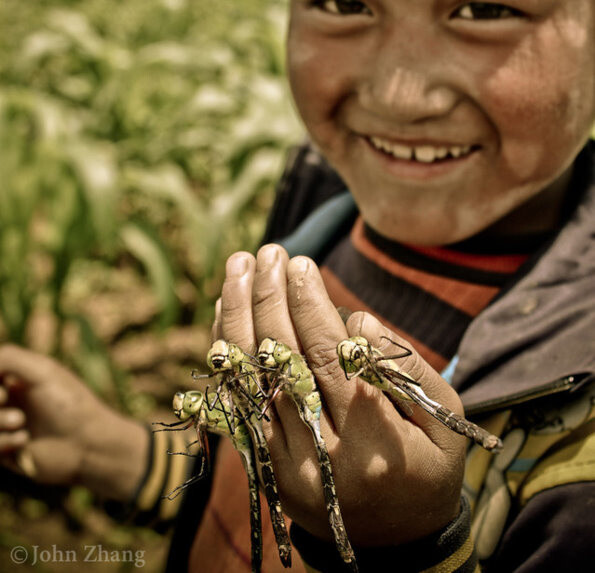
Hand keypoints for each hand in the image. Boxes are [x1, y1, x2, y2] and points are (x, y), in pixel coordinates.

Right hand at [0, 345, 148, 501]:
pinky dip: (1, 442)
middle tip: (3, 398)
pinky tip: (24, 440)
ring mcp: (8, 427)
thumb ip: (8, 358)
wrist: (88, 445)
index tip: (2, 387)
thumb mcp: (42, 371)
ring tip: (20, 422)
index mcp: (20, 377)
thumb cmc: (69, 404)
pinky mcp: (8, 453)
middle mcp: (12, 400)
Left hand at [213, 244, 465, 546]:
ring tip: (238, 267)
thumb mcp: (444, 420)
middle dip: (270, 299)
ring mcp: (284, 466)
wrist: (395, 542)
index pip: (327, 359)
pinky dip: (227, 353)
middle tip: (268, 253)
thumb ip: (405, 368)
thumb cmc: (427, 468)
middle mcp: (320, 457)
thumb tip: (356, 319)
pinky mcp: (264, 468)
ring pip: (249, 380)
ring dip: (238, 317)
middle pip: (281, 363)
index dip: (308, 307)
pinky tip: (225, 311)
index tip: (299, 264)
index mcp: (371, 444)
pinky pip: (236, 400)